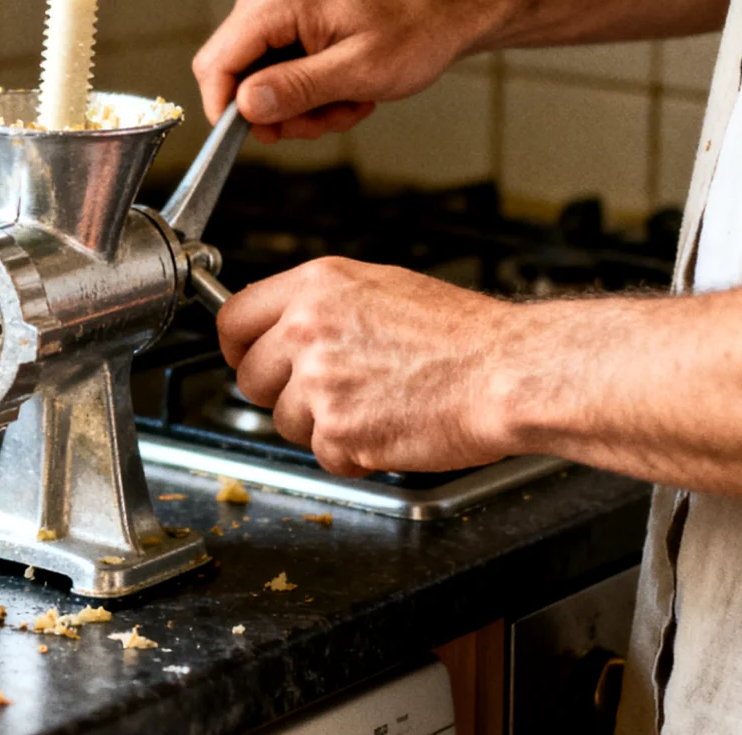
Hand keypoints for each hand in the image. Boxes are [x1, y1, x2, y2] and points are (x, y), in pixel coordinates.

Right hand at [191, 0, 491, 142]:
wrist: (446, 5)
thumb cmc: (415, 29)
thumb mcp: (360, 70)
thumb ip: (297, 88)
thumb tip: (244, 107)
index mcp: (276, 0)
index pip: (216, 63)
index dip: (228, 110)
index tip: (265, 135)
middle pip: (232, 75)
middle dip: (277, 110)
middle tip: (326, 119)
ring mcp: (272, 4)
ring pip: (254, 80)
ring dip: (300, 106)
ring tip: (347, 102)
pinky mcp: (283, 17)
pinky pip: (272, 71)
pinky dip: (307, 91)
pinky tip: (343, 89)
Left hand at [216, 257, 518, 476]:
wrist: (508, 373)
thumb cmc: (462, 334)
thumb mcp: (380, 287)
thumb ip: (321, 305)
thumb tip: (282, 323)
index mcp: (315, 287)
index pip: (233, 319)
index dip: (238, 347)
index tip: (246, 359)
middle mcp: (307, 330)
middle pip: (249, 378)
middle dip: (281, 393)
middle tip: (329, 392)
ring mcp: (319, 382)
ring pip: (283, 422)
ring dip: (320, 425)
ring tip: (374, 405)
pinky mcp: (338, 431)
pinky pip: (322, 455)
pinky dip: (351, 453)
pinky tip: (387, 428)